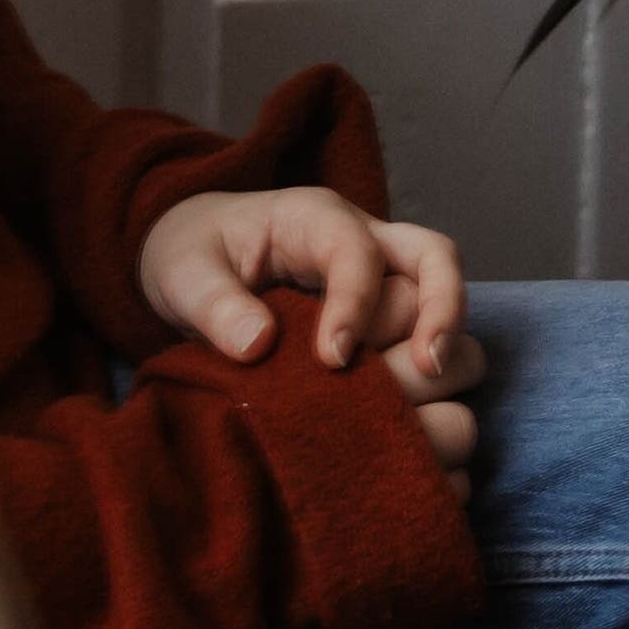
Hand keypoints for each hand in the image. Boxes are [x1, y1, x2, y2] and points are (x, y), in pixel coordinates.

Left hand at [140, 192, 481, 503]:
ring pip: (444, 287)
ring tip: (423, 396)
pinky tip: (410, 411)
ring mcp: (381, 272)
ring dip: (445, 340)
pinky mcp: (385, 310)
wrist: (198, 258)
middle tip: (413, 377)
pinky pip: (432, 325)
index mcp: (312, 217)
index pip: (357, 250)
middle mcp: (363, 237)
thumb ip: (213, 305)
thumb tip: (257, 344)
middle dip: (427, 319)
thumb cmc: (193, 255)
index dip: (355, 303)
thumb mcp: (182, 274)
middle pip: (430, 260)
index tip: (331, 361)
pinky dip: (432, 364)